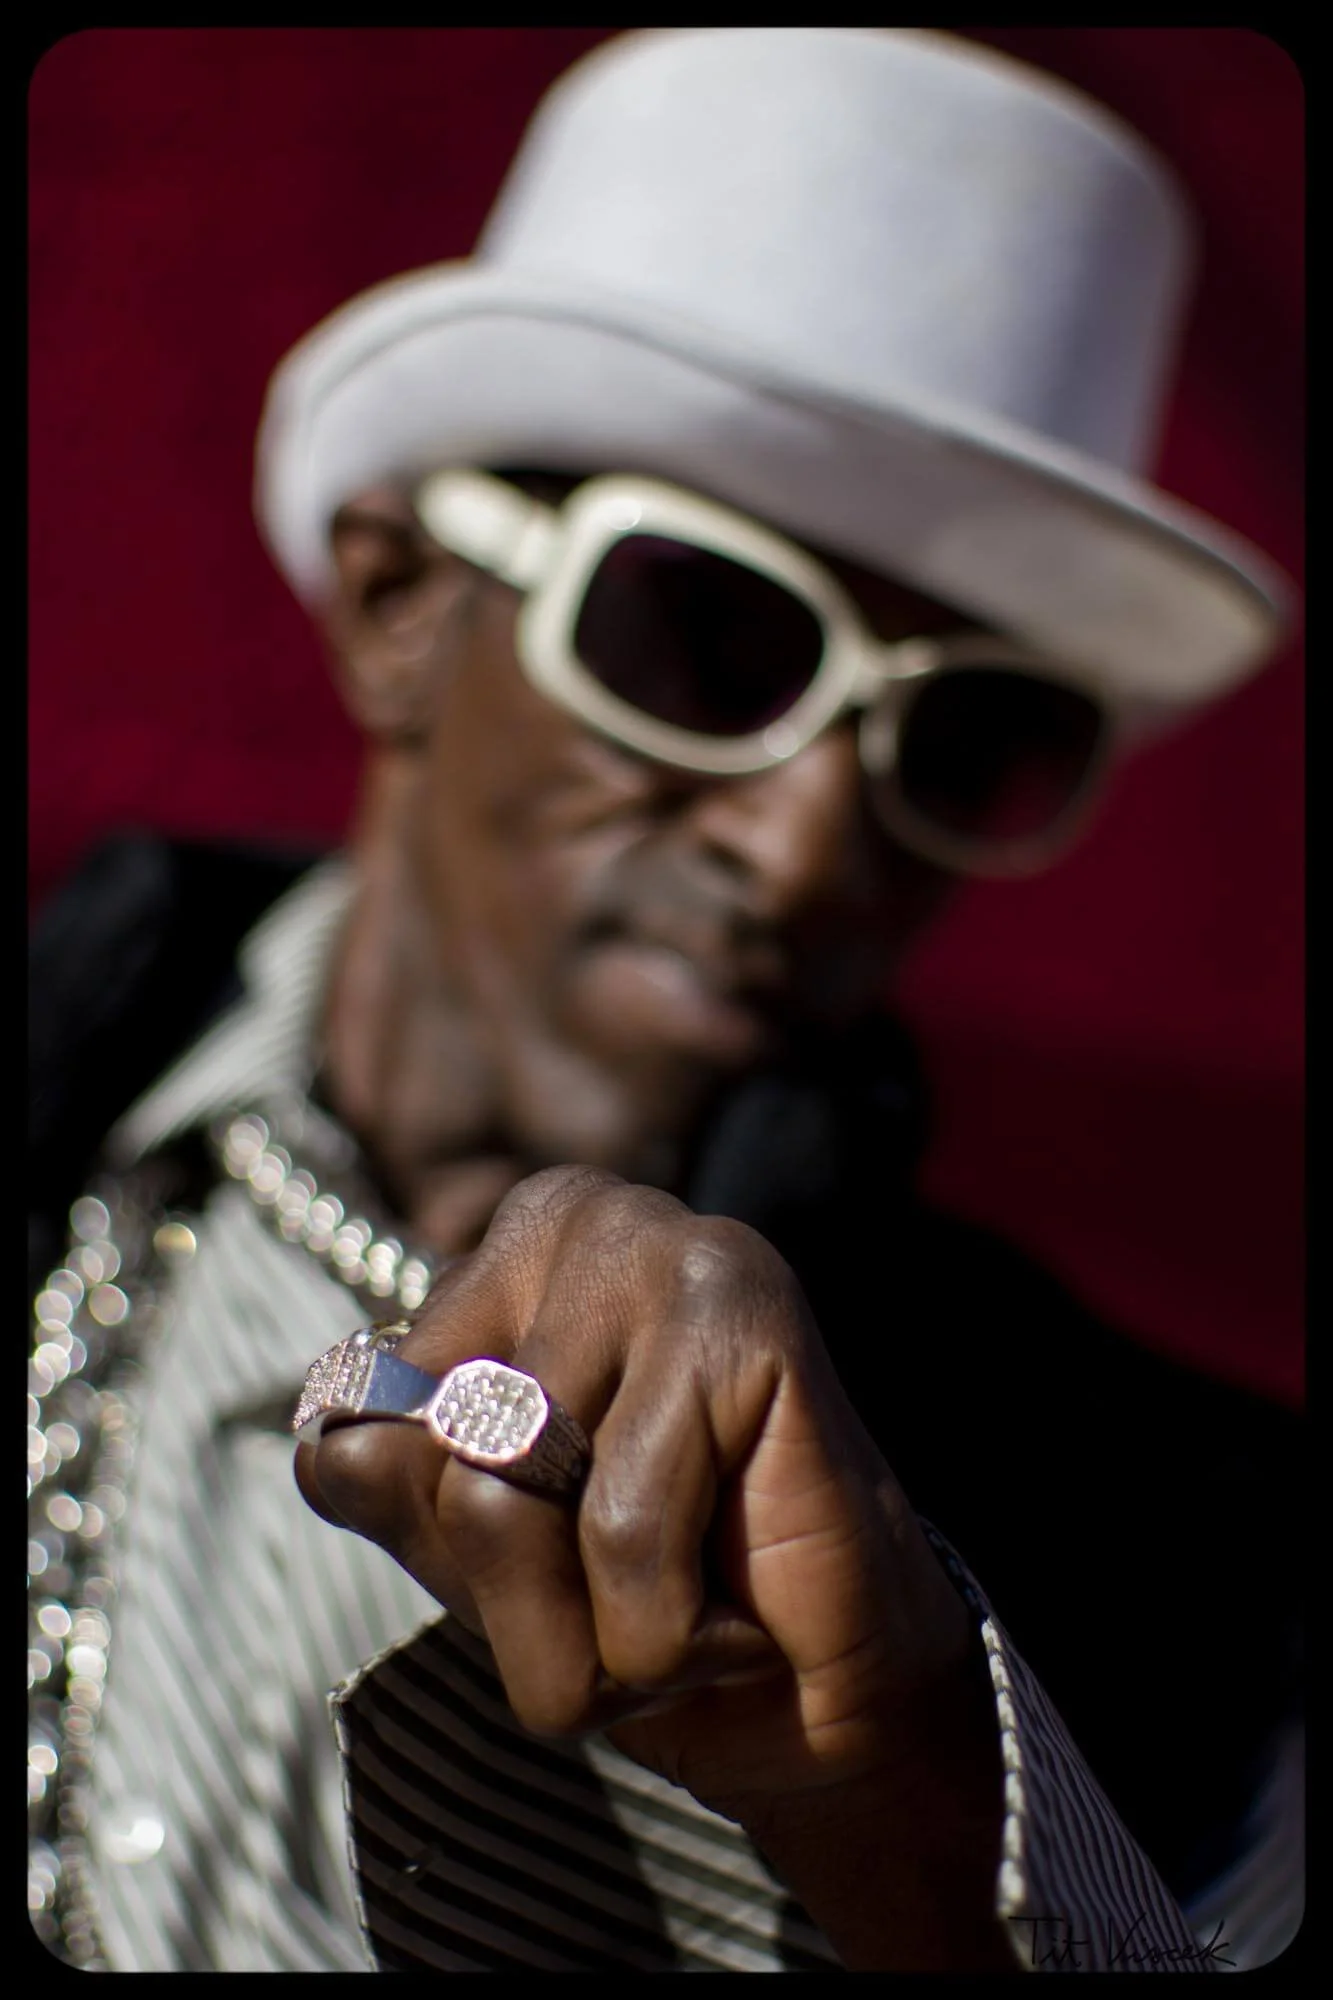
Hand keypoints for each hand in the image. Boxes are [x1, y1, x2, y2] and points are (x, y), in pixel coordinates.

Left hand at [296, 1166, 1008, 1964]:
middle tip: (630, 1594)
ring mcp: (672, 1249)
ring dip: (586, 1628)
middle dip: (518, 1590)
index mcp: (507, 1249)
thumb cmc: (648, 1602)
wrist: (821, 1701)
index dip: (445, 1532)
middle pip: (438, 1456)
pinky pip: (623, 1527)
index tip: (563, 1537)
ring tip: (681, 1603)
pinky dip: (662, 1633)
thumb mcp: (483, 1552)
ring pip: (507, 1494)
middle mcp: (582, 1215)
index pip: (365, 1415)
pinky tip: (736, 1610)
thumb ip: (393, 1485)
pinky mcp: (754, 1317)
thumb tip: (343, 1437)